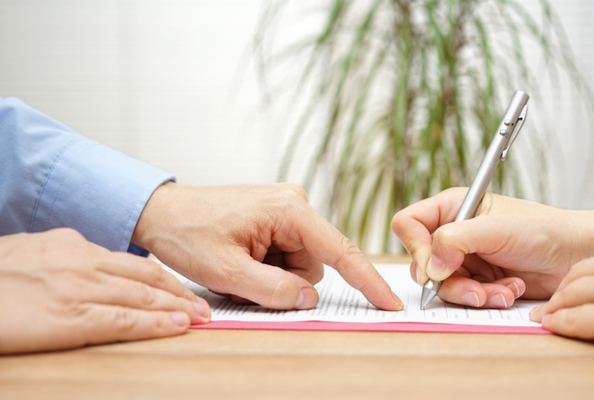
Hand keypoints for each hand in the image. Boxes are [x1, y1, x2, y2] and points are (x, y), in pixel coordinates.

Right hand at [0, 229, 209, 353]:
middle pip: (145, 276)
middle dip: (178, 291)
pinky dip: (156, 324)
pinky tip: (177, 327)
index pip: (128, 262)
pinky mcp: (69, 318)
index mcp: (69, 246)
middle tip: (203, 304)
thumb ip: (57, 258)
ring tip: (201, 317)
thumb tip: (77, 260)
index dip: (159, 277)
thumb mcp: (22, 254)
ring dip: (177, 307)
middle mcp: (80, 262)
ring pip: (142, 297)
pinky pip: (124, 321)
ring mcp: (78, 289)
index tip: (178, 288)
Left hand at [132, 183, 403, 310]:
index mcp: (289, 210)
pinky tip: (241, 260)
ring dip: (272, 277)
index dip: (367, 281)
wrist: (160, 212)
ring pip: (299, 266)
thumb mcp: (227, 272)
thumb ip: (275, 290)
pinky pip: (286, 257)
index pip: (340, 251)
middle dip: (285, 282)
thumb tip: (310, 297)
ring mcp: (286, 211)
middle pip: (314, 265)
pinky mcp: (277, 219)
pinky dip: (266, 269)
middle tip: (243, 278)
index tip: (390, 303)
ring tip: (237, 266)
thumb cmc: (188, 232)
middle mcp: (294, 204)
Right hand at [391, 188, 593, 307]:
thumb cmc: (543, 230)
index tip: (435, 265)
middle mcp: (454, 232)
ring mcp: (465, 258)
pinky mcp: (478, 280)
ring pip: (442, 284)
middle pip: (422, 261)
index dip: (415, 246)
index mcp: (453, 207)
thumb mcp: (497, 229)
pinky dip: (486, 298)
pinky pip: (464, 296)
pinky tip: (510, 290)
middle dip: (449, 280)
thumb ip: (456, 241)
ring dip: (472, 293)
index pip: (409, 223)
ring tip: (501, 291)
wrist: (575, 256)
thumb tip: (429, 265)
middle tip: (474, 287)